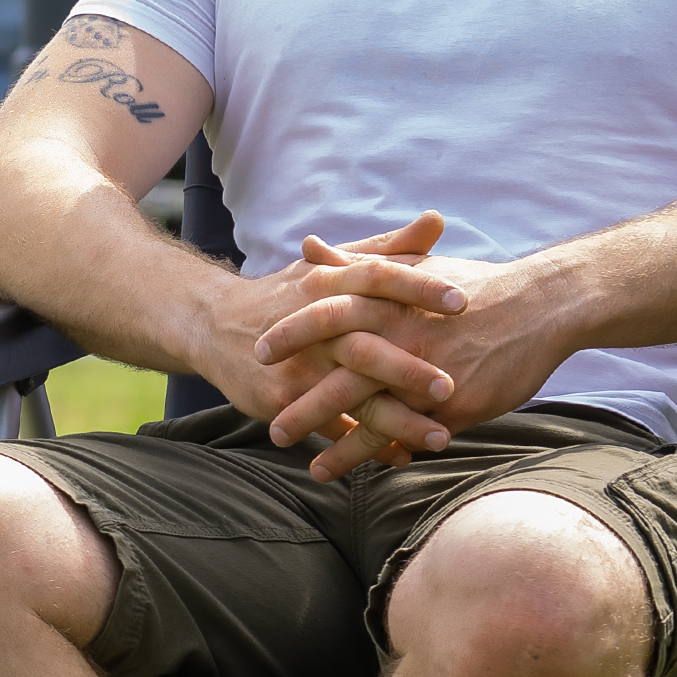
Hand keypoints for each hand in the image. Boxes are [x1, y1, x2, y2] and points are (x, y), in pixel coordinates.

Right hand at [171, 215, 471, 476]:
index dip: (418, 288)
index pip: (377, 279)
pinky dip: (364, 446)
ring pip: (350, 396)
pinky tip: (401, 456)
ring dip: (395, 421)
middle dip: (407, 369)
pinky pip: (329, 427)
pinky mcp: (281, 399)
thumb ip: (388, 248)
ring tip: (440, 437)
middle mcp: (313, 324)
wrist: (213, 324)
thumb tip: (437, 220)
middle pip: (363, 346)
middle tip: (452, 386)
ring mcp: (297, 366)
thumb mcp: (330, 265)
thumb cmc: (287, 293)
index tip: (463, 301)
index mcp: (329, 283)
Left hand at [251, 220, 587, 480]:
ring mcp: (429, 374)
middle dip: (304, 407)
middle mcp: (403, 337)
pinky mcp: (456, 404)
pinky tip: (372, 473)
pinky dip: (392, 455)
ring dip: (342, 447)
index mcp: (388, 300)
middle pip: (341, 376)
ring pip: (376, 417)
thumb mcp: (409, 268)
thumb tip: (307, 246)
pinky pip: (415, 436)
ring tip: (313, 470)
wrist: (542, 305)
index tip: (257, 351)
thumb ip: (353, 261)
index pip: (326, 314)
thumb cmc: (472, 285)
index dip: (291, 333)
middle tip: (271, 430)